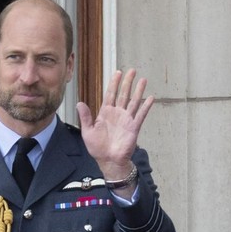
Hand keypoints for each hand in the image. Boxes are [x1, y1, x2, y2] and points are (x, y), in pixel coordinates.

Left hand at [76, 69, 154, 196]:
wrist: (108, 161)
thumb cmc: (97, 148)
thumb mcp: (87, 131)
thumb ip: (85, 117)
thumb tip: (79, 103)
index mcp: (105, 113)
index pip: (110, 94)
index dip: (114, 83)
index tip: (117, 72)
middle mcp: (117, 114)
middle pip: (123, 94)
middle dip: (127, 82)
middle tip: (132, 71)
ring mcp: (126, 120)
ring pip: (133, 102)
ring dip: (138, 91)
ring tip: (143, 80)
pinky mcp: (133, 127)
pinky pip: (141, 115)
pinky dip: (146, 106)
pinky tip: (150, 98)